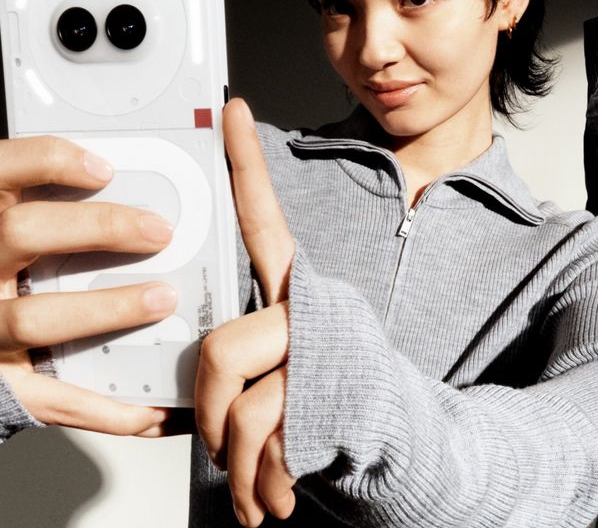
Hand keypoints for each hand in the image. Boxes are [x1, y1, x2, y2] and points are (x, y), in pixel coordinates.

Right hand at [0, 135, 181, 435]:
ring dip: (107, 309)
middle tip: (161, 232)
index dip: (45, 160)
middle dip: (97, 227)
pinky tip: (157, 410)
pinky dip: (112, 409)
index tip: (106, 168)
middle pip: (20, 233)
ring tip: (164, 301)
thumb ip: (70, 213)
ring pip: (34, 317)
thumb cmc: (6, 284)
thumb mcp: (21, 237)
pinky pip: (57, 400)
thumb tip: (162, 191)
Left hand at [196, 97, 297, 525]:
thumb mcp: (285, 370)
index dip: (248, 164)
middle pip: (225, 351)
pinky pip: (269, 442)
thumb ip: (249, 361)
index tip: (231, 108)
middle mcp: (310, 313)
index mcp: (295, 294)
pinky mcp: (330, 399)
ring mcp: (321, 356)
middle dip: (211, 413)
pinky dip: (260, 483)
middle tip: (217, 447)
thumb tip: (196, 403)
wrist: (401, 447)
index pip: (266, 219)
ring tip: (249, 489)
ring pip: (245, 409)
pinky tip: (269, 498)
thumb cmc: (326, 404)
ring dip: (238, 464)